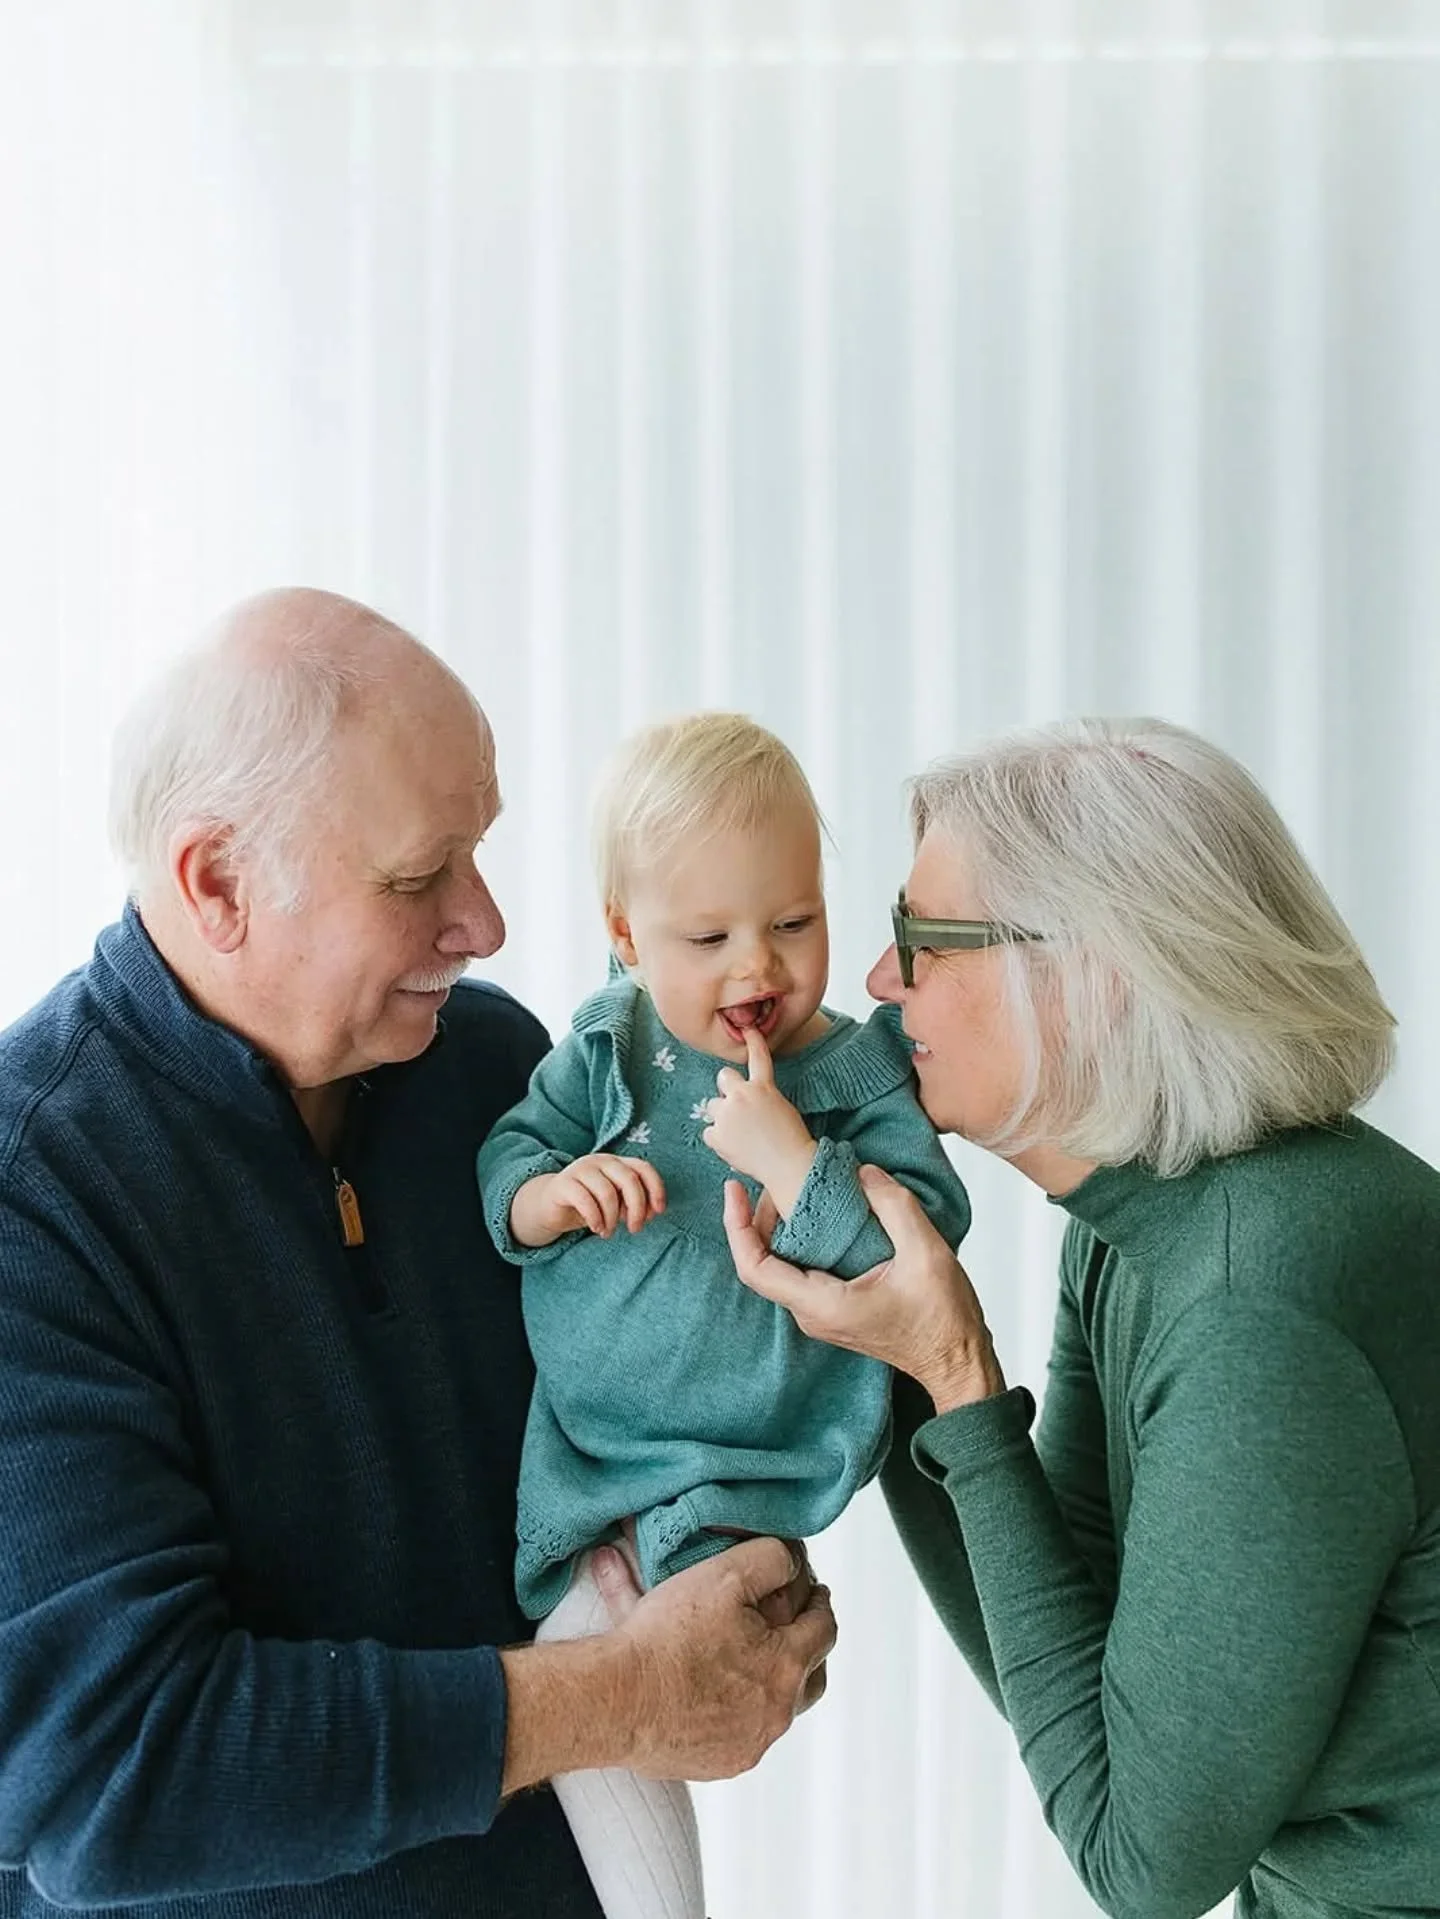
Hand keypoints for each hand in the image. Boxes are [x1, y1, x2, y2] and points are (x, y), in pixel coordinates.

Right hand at [500, 1536, 834, 1792]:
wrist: (614, 1700)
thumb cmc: (664, 1639)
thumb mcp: (724, 1574)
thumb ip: (770, 1559)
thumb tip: (792, 1559)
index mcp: (786, 1665)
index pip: (824, 1627)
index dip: (817, 1602)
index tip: (810, 1591)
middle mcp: (776, 1712)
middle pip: (812, 1676)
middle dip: (806, 1646)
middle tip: (791, 1625)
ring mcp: (750, 1744)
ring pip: (778, 1708)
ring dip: (773, 1680)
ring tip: (754, 1657)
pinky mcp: (720, 1764)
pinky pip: (744, 1734)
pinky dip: (739, 1711)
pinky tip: (719, 1691)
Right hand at [509, 1155, 665, 1246]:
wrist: (550, 1207)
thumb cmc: (589, 1205)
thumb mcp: (615, 1205)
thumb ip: (632, 1204)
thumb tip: (650, 1213)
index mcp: (617, 1163)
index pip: (643, 1168)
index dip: (656, 1189)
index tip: (659, 1212)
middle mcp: (601, 1161)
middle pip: (629, 1179)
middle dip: (637, 1208)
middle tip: (635, 1229)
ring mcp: (581, 1169)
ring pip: (607, 1192)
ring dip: (612, 1218)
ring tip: (608, 1233)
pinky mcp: (563, 1183)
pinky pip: (585, 1200)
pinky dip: (595, 1218)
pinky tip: (596, 1228)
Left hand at [701, 1027, 815, 1215]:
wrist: (789, 1165)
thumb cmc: (791, 1140)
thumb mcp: (781, 1108)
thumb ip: (761, 1097)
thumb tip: (743, 1102)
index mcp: (763, 1087)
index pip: (757, 1058)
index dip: (753, 1041)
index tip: (749, 1030)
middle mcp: (741, 1095)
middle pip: (723, 1077)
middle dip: (728, 1090)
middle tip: (739, 1109)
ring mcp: (727, 1115)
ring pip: (712, 1106)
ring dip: (722, 1116)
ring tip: (739, 1133)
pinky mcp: (717, 1135)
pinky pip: (709, 1132)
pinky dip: (719, 1140)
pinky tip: (735, 1148)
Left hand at [723, 1164, 1006, 1411]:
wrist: (956, 1361)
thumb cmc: (943, 1319)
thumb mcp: (927, 1253)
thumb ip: (894, 1207)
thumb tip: (864, 1172)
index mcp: (823, 1304)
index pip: (756, 1267)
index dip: (737, 1227)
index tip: (734, 1190)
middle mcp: (812, 1314)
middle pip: (762, 1263)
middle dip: (756, 1218)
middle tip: (770, 1176)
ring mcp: (820, 1315)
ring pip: (780, 1267)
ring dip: (777, 1227)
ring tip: (789, 1188)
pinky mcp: (832, 1310)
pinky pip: (799, 1272)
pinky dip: (797, 1240)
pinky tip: (814, 1214)